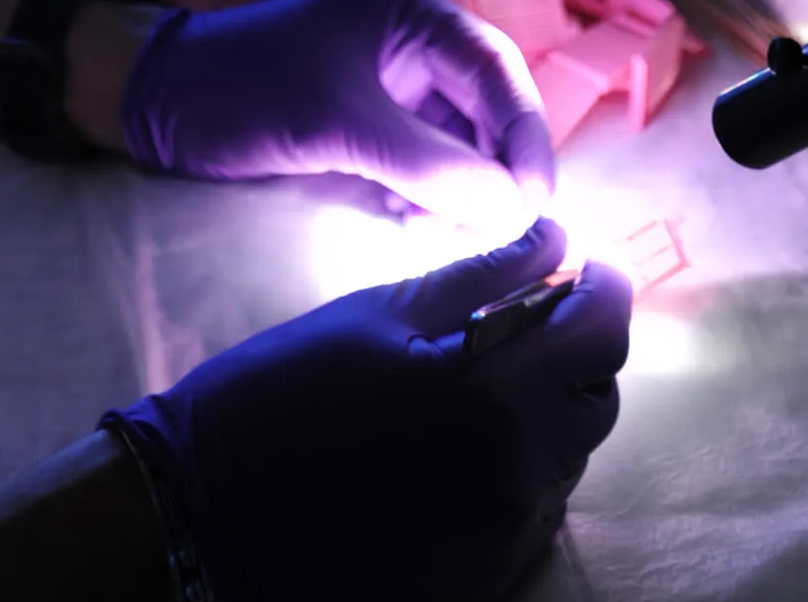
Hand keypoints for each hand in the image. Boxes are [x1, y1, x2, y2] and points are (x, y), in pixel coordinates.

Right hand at [108, 222, 630, 601]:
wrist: (203, 514)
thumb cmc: (277, 396)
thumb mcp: (375, 315)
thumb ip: (482, 276)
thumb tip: (556, 238)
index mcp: (497, 396)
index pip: (605, 330)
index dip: (600, 286)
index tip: (576, 267)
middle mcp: (521, 475)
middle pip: (597, 395)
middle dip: (569, 348)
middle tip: (511, 324)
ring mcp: (506, 536)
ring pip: (567, 454)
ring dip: (541, 410)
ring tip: (464, 390)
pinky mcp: (486, 576)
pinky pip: (532, 508)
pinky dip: (514, 468)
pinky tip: (447, 450)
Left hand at [121, 0, 553, 236]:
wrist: (155, 103)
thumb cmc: (243, 93)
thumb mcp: (339, 128)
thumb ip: (429, 166)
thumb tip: (512, 210)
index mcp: (410, 10)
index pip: (498, 70)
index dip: (525, 138)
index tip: (536, 203)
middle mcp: (409, 37)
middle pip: (484, 107)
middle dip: (492, 170)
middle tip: (500, 232)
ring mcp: (387, 78)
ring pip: (455, 139)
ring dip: (459, 188)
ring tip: (447, 233)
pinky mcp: (364, 117)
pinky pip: (420, 156)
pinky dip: (424, 192)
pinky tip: (412, 224)